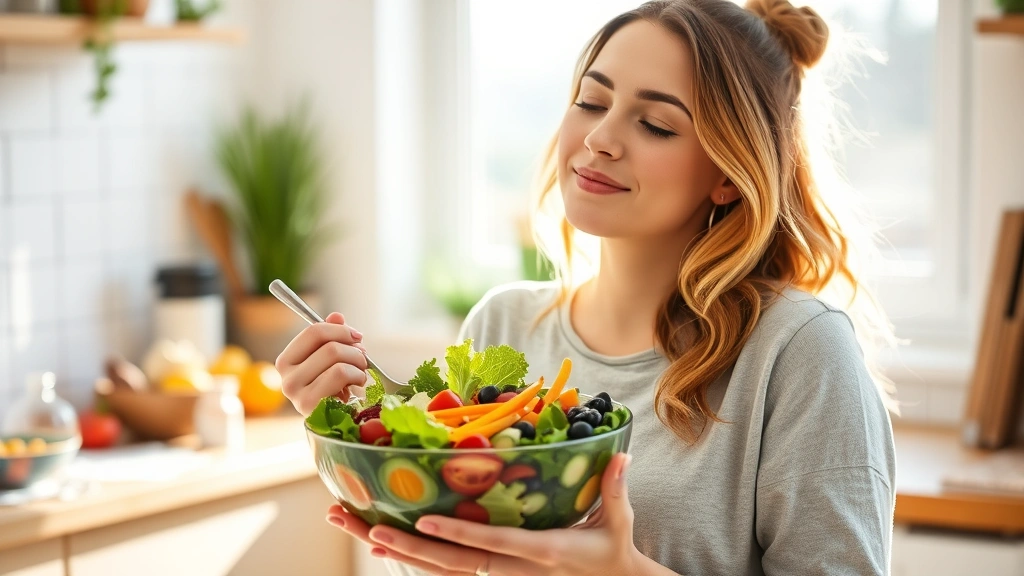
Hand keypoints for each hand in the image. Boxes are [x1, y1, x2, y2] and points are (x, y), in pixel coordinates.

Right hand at [276, 312, 367, 415]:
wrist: (335, 423)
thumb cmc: (332, 388)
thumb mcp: (331, 360)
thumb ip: (331, 337)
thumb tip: (337, 316)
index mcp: (286, 361)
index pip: (313, 331)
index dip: (341, 330)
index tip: (357, 337)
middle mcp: (286, 379)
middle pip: (329, 346)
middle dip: (354, 350)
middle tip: (363, 358)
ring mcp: (297, 395)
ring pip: (337, 361)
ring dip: (358, 365)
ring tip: (360, 374)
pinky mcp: (312, 407)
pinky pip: (341, 375)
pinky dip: (357, 377)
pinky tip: (357, 385)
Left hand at [327, 453, 644, 575]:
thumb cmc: (612, 551)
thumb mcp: (618, 523)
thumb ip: (616, 490)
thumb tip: (623, 457)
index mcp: (539, 553)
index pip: (490, 546)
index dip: (456, 535)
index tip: (422, 521)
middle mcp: (510, 570)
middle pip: (447, 565)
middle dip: (404, 545)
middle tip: (362, 527)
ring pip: (438, 570)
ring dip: (396, 550)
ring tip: (356, 528)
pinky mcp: (492, 575)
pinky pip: (445, 571)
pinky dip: (412, 558)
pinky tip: (380, 541)